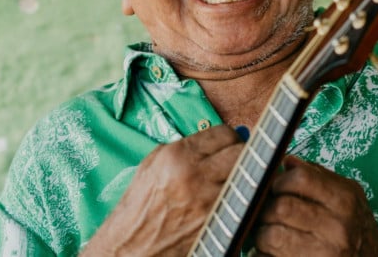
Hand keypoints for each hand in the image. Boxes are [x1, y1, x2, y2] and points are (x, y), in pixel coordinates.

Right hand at [82, 125, 243, 256]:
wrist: (132, 249)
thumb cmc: (139, 210)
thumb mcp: (151, 167)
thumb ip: (181, 149)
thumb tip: (209, 141)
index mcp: (176, 157)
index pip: (222, 133)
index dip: (227, 138)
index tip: (226, 144)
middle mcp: (194, 176)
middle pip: (239, 151)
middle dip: (239, 153)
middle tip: (234, 160)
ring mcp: (209, 200)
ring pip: (245, 176)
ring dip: (241, 176)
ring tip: (231, 180)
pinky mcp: (218, 221)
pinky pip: (243, 200)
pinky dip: (241, 197)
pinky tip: (230, 198)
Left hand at [253, 156, 377, 256]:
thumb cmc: (356, 225)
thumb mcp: (348, 194)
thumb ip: (318, 176)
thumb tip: (287, 161)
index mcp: (344, 200)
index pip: (301, 179)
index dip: (280, 180)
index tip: (275, 186)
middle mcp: (337, 227)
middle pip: (282, 207)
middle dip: (266, 208)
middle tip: (266, 210)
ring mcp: (325, 252)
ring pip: (272, 236)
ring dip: (262, 233)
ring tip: (268, 231)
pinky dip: (264, 253)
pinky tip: (273, 249)